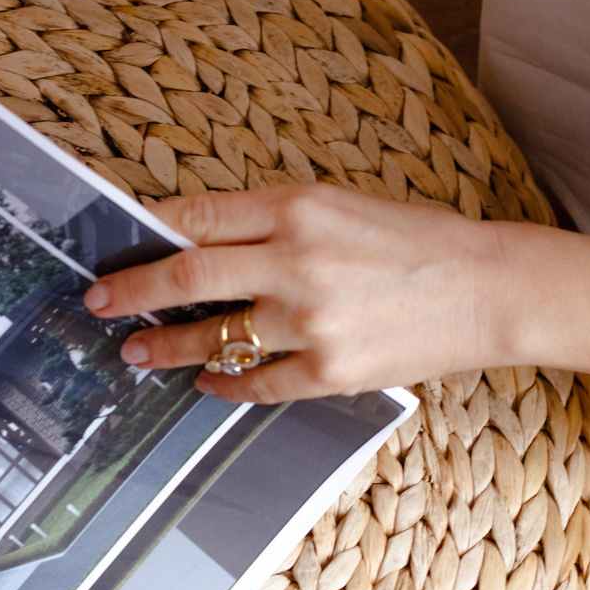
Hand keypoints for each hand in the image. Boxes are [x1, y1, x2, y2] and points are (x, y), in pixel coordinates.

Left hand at [81, 184, 589, 401]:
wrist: (491, 289)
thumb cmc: (419, 240)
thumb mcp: (341, 205)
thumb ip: (273, 221)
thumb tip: (200, 238)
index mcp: (298, 207)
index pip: (198, 218)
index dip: (147, 233)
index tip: (117, 245)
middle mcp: (296, 260)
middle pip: (186, 277)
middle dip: (133, 292)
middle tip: (98, 303)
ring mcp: (311, 321)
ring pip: (213, 338)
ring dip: (166, 348)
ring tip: (137, 352)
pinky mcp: (330, 370)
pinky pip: (257, 383)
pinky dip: (225, 384)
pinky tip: (208, 383)